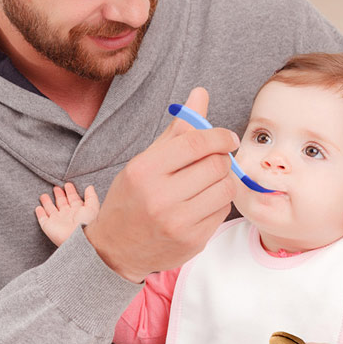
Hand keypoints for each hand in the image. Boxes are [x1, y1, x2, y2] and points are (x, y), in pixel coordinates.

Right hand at [36, 182, 99, 246]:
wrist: (80, 238)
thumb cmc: (88, 222)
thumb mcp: (92, 206)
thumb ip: (91, 196)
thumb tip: (90, 187)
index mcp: (78, 211)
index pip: (73, 199)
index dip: (71, 192)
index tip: (68, 184)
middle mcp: (67, 216)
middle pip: (62, 203)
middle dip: (59, 195)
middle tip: (56, 187)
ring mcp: (57, 221)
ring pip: (51, 210)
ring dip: (47, 202)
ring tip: (44, 195)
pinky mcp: (48, 226)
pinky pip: (42, 219)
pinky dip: (40, 213)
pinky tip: (38, 208)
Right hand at [83, 87, 238, 282]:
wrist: (116, 248)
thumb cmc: (132, 198)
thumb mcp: (146, 161)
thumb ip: (177, 129)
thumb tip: (200, 94)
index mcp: (145, 170)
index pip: (196, 143)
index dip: (219, 135)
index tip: (226, 137)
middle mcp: (160, 196)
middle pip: (215, 164)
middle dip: (222, 157)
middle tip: (216, 159)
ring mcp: (177, 222)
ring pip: (225, 188)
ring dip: (224, 179)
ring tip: (211, 180)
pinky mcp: (192, 241)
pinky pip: (223, 211)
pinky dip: (220, 201)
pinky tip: (204, 201)